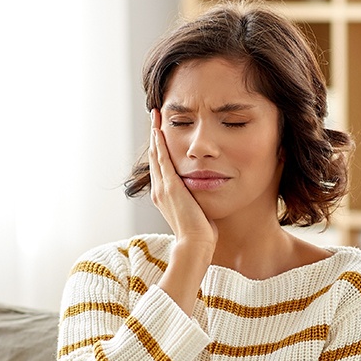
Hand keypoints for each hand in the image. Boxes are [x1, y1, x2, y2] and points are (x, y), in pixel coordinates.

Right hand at [149, 109, 217, 251]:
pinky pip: (162, 159)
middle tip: (154, 117)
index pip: (160, 167)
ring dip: (155, 134)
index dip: (159, 149)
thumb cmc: (200, 233)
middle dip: (155, 136)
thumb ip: (196, 199)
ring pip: (156, 154)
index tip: (161, 133)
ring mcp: (163, 188)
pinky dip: (160, 143)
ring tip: (155, 116)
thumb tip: (206, 193)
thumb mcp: (196, 211)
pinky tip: (160, 130)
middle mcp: (159, 190)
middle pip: (154, 157)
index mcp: (164, 196)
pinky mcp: (170, 187)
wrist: (195, 244)